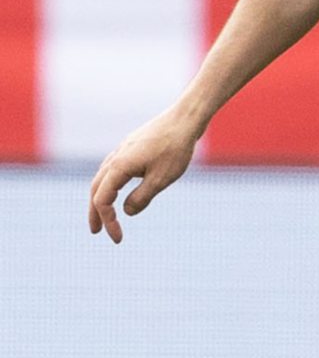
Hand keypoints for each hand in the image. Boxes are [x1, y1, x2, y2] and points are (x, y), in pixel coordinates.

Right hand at [88, 109, 201, 242]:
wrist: (185, 119)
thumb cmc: (175, 148)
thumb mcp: (161, 179)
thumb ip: (142, 198)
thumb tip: (127, 212)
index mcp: (118, 166)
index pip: (103, 200)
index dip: (108, 221)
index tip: (118, 238)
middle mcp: (115, 157)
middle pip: (96, 189)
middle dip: (95, 212)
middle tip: (95, 231)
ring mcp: (122, 150)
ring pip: (103, 177)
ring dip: (100, 197)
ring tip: (104, 213)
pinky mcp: (131, 147)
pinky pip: (113, 169)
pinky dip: (110, 184)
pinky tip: (118, 190)